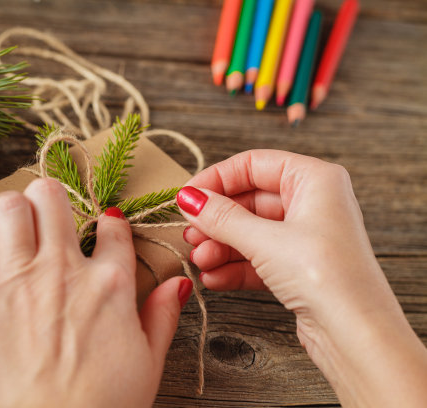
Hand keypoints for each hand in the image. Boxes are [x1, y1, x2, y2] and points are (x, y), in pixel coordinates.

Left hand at [0, 178, 192, 407]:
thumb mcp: (149, 362)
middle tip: (49, 214)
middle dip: (50, 198)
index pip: (111, 227)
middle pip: (52, 196)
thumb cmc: (105, 405)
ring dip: (11, 211)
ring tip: (14, 227)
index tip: (105, 229)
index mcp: (109, 282)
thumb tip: (179, 284)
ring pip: (8, 207)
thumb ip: (163, 316)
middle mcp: (63, 269)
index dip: (109, 223)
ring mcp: (20, 279)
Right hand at [176, 150, 426, 406]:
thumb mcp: (265, 240)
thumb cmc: (326, 276)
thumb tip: (189, 198)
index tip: (186, 196)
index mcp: (314, 180)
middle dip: (216, 219)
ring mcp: (305, 237)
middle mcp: (312, 203)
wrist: (356, 335)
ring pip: (250, 231)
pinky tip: (213, 277)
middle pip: (249, 200)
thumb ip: (222, 217)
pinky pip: (257, 257)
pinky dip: (234, 265)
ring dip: (221, 245)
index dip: (216, 178)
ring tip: (200, 260)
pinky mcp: (298, 267)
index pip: (254, 164)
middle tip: (190, 233)